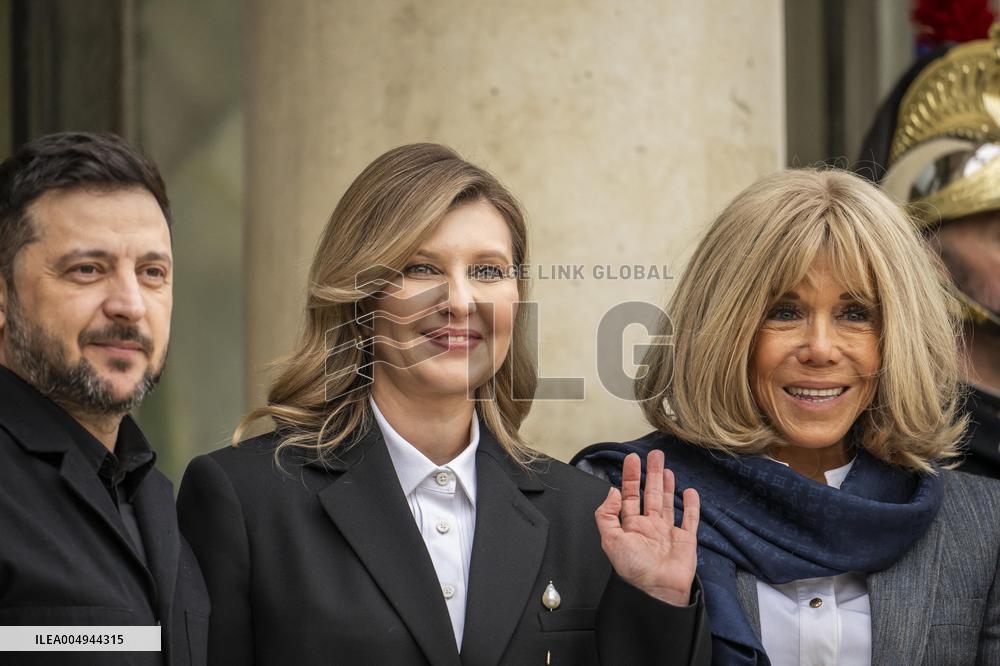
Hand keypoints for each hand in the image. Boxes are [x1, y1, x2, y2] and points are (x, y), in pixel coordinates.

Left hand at [595, 450, 699, 605]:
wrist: (657, 591)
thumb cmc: (634, 571)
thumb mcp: (611, 540)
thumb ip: (607, 514)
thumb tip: (611, 491)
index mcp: (631, 526)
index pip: (629, 494)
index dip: (630, 476)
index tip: (632, 459)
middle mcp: (649, 526)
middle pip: (650, 493)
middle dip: (651, 473)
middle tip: (654, 455)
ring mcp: (668, 533)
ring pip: (667, 502)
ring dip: (667, 485)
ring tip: (667, 467)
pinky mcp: (685, 541)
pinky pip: (689, 519)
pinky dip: (691, 506)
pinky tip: (690, 492)